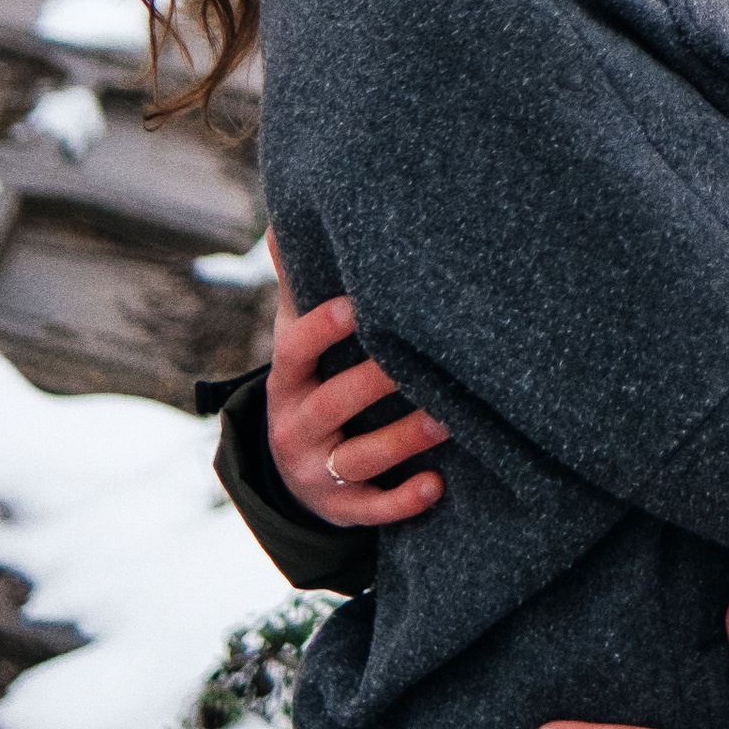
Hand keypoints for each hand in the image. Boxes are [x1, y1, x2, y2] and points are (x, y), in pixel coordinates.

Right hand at [265, 247, 448, 526]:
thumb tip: (281, 219)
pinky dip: (403, 501)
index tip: (358, 305)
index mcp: (286, 382)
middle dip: (373, 384)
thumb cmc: (310, 386)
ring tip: (447, 420)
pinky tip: (437, 486)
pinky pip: (371, 509)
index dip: (322, 329)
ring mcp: (317, 472)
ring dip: (403, 440)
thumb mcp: (296, 345)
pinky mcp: (343, 508)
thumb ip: (298, 288)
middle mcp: (295, 427)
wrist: (291, 474)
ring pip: (358, 459)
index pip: (295, 351)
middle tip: (418, 362)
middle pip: (331, 404)